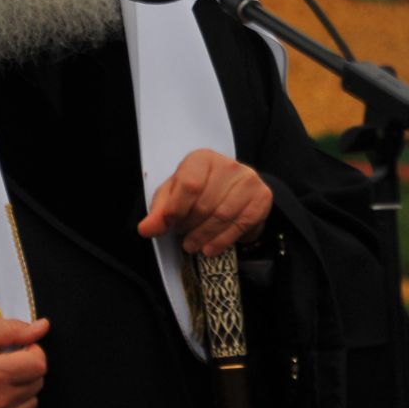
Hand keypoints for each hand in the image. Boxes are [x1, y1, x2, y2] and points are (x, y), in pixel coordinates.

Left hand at [137, 148, 272, 257]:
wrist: (231, 193)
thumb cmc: (197, 192)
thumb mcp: (173, 197)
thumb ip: (159, 212)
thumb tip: (146, 229)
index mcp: (201, 159)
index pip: (189, 184)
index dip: (177, 209)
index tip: (169, 224)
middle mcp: (227, 164)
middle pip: (205, 203)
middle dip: (190, 225)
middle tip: (183, 237)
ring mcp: (248, 179)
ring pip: (223, 215)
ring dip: (204, 236)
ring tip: (192, 246)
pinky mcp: (262, 196)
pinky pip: (241, 224)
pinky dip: (222, 240)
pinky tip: (210, 248)